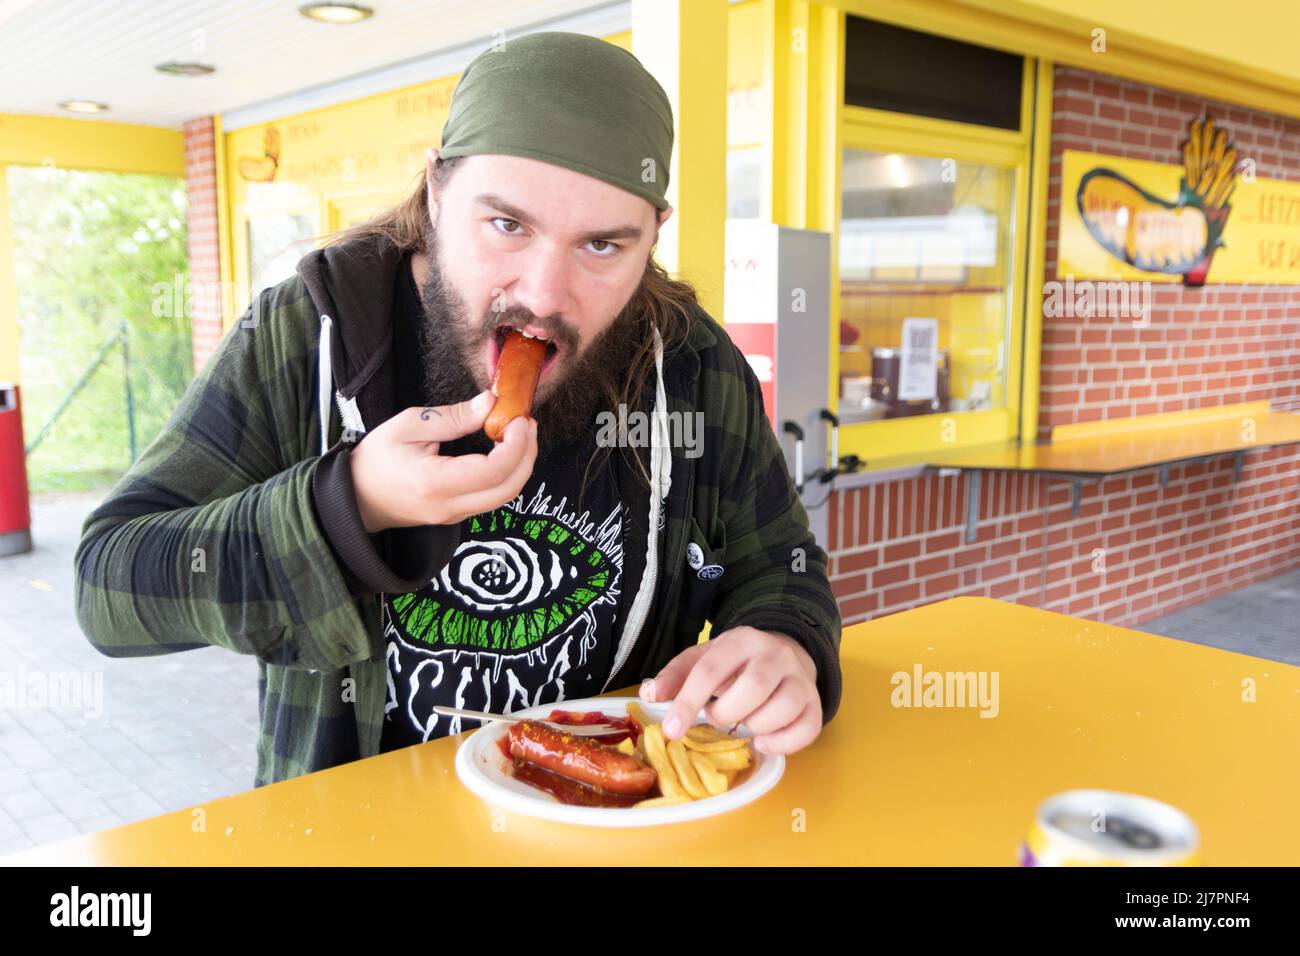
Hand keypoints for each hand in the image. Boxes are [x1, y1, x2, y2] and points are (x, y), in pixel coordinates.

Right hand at [349, 389, 538, 532]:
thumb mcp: (407, 425)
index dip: (516, 444)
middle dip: (527, 455)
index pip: (492, 471)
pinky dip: (508, 475)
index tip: (519, 419)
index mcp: (433, 482)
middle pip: (508, 489)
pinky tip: (506, 450)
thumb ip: (452, 417)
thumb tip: (490, 403)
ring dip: (521, 465)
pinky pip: (493, 498)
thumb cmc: (375, 459)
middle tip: (527, 424)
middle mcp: (448, 505)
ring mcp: (454, 515)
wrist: (356, 496)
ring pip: (505, 497)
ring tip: (520, 434)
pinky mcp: (457, 515)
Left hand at [640, 626, 821, 755]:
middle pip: (752, 688)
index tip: (672, 729)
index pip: (711, 670)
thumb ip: (675, 676)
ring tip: (744, 724)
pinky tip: (763, 743)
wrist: (784, 651)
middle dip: (727, 713)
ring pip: (782, 708)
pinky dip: (783, 744)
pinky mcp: (815, 702)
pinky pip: (807, 729)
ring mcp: (800, 678)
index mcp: (741, 640)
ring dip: (755, 727)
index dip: (688, 702)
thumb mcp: (703, 659)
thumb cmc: (736, 662)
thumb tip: (648, 695)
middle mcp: (774, 655)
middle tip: (718, 718)